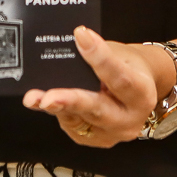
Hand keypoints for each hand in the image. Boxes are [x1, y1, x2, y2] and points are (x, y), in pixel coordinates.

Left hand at [22, 26, 173, 146]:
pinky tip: (41, 102)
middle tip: (49, 97)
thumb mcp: (122, 54)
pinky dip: (56, 113)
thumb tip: (73, 41)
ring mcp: (112, 134)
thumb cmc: (128, 67)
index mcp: (142, 93)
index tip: (81, 36)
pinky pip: (72, 127)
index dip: (100, 58)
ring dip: (54, 108)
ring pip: (79, 121)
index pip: (121, 78)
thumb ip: (101, 52)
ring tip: (34, 98)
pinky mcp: (94, 140)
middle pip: (98, 109)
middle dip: (70, 102)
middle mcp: (130, 120)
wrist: (138, 88)